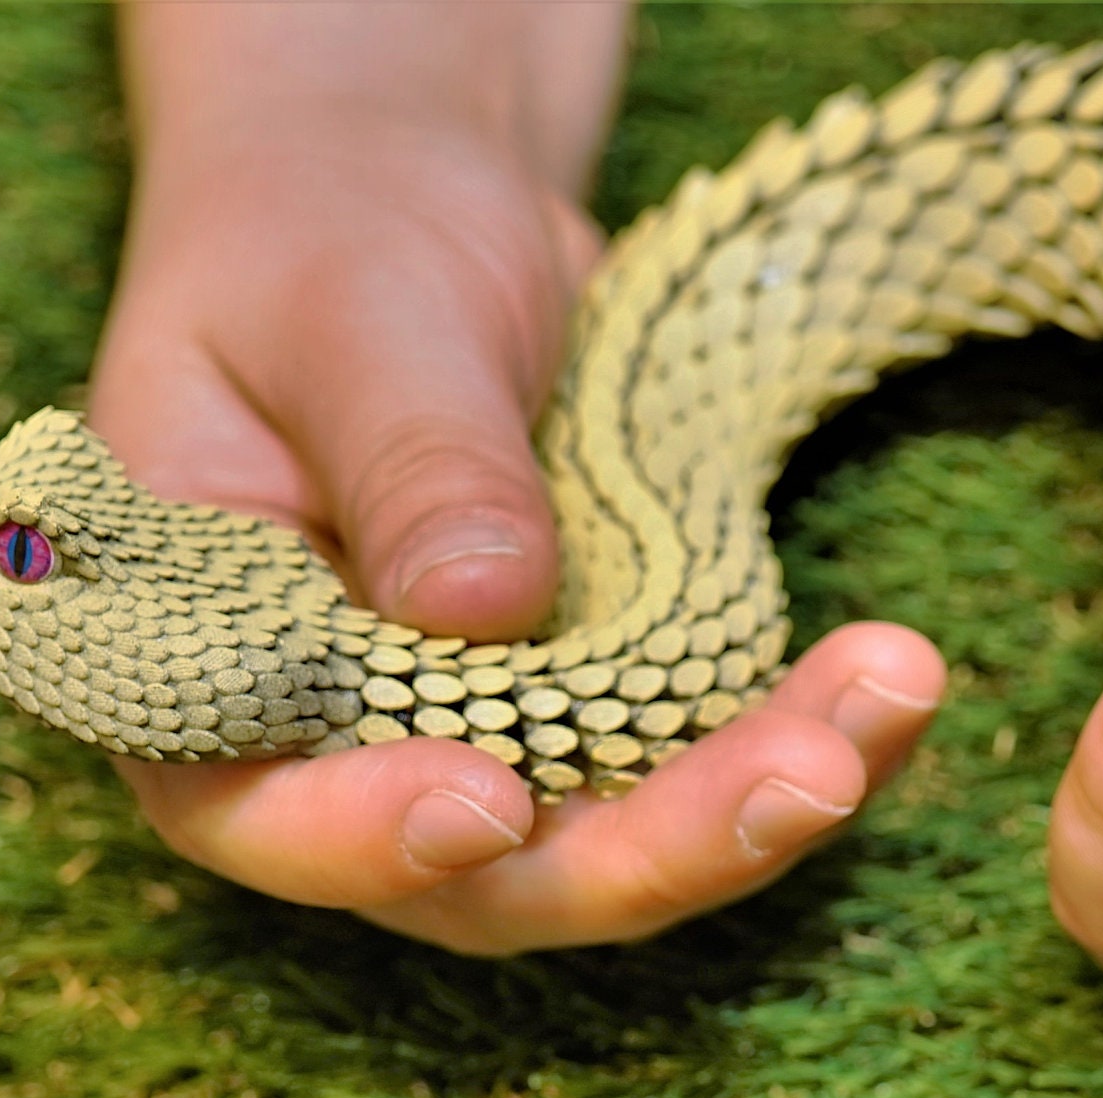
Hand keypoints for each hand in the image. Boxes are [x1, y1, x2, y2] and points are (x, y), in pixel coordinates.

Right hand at [88, 1, 941, 953]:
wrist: (421, 213)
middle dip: (652, 846)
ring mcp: (491, 753)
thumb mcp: (353, 319)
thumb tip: (483, 609)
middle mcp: (343, 754)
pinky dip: (812, 739)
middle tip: (805, 778)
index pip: (256, 812)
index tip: (488, 804)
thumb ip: (405, 463)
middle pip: (484, 878)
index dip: (367, 840)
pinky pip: (708, 772)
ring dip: (765, 802)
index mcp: (204, 672)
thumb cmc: (332, 245)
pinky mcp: (610, 726)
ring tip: (891, 696)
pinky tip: (898, 684)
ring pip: (621, 847)